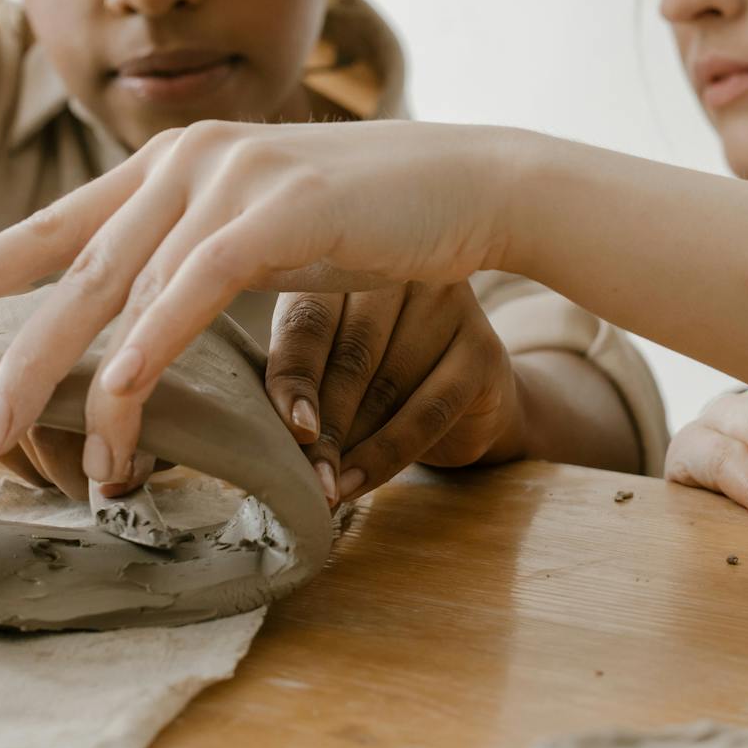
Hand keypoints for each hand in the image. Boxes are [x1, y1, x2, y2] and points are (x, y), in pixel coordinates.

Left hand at [0, 120, 519, 486]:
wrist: (468, 182)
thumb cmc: (371, 216)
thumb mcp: (265, 226)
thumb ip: (200, 250)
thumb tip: (146, 308)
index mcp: (174, 163)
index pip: (59, 222)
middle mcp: (186, 159)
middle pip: (73, 268)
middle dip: (14, 355)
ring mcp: (228, 176)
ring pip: (125, 289)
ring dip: (91, 387)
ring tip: (70, 459)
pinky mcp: (276, 208)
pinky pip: (192, 287)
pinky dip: (150, 344)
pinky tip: (117, 394)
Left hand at [267, 282, 523, 504]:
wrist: (467, 400)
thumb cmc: (379, 378)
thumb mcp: (332, 366)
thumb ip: (300, 377)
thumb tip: (265, 431)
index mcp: (349, 261)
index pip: (309, 319)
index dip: (292, 379)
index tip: (286, 431)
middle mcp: (402, 271)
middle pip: (351, 352)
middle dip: (322, 423)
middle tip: (302, 475)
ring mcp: (448, 304)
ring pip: (387, 384)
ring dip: (350, 444)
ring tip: (324, 486)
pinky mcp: (483, 348)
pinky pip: (427, 410)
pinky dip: (385, 454)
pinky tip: (356, 482)